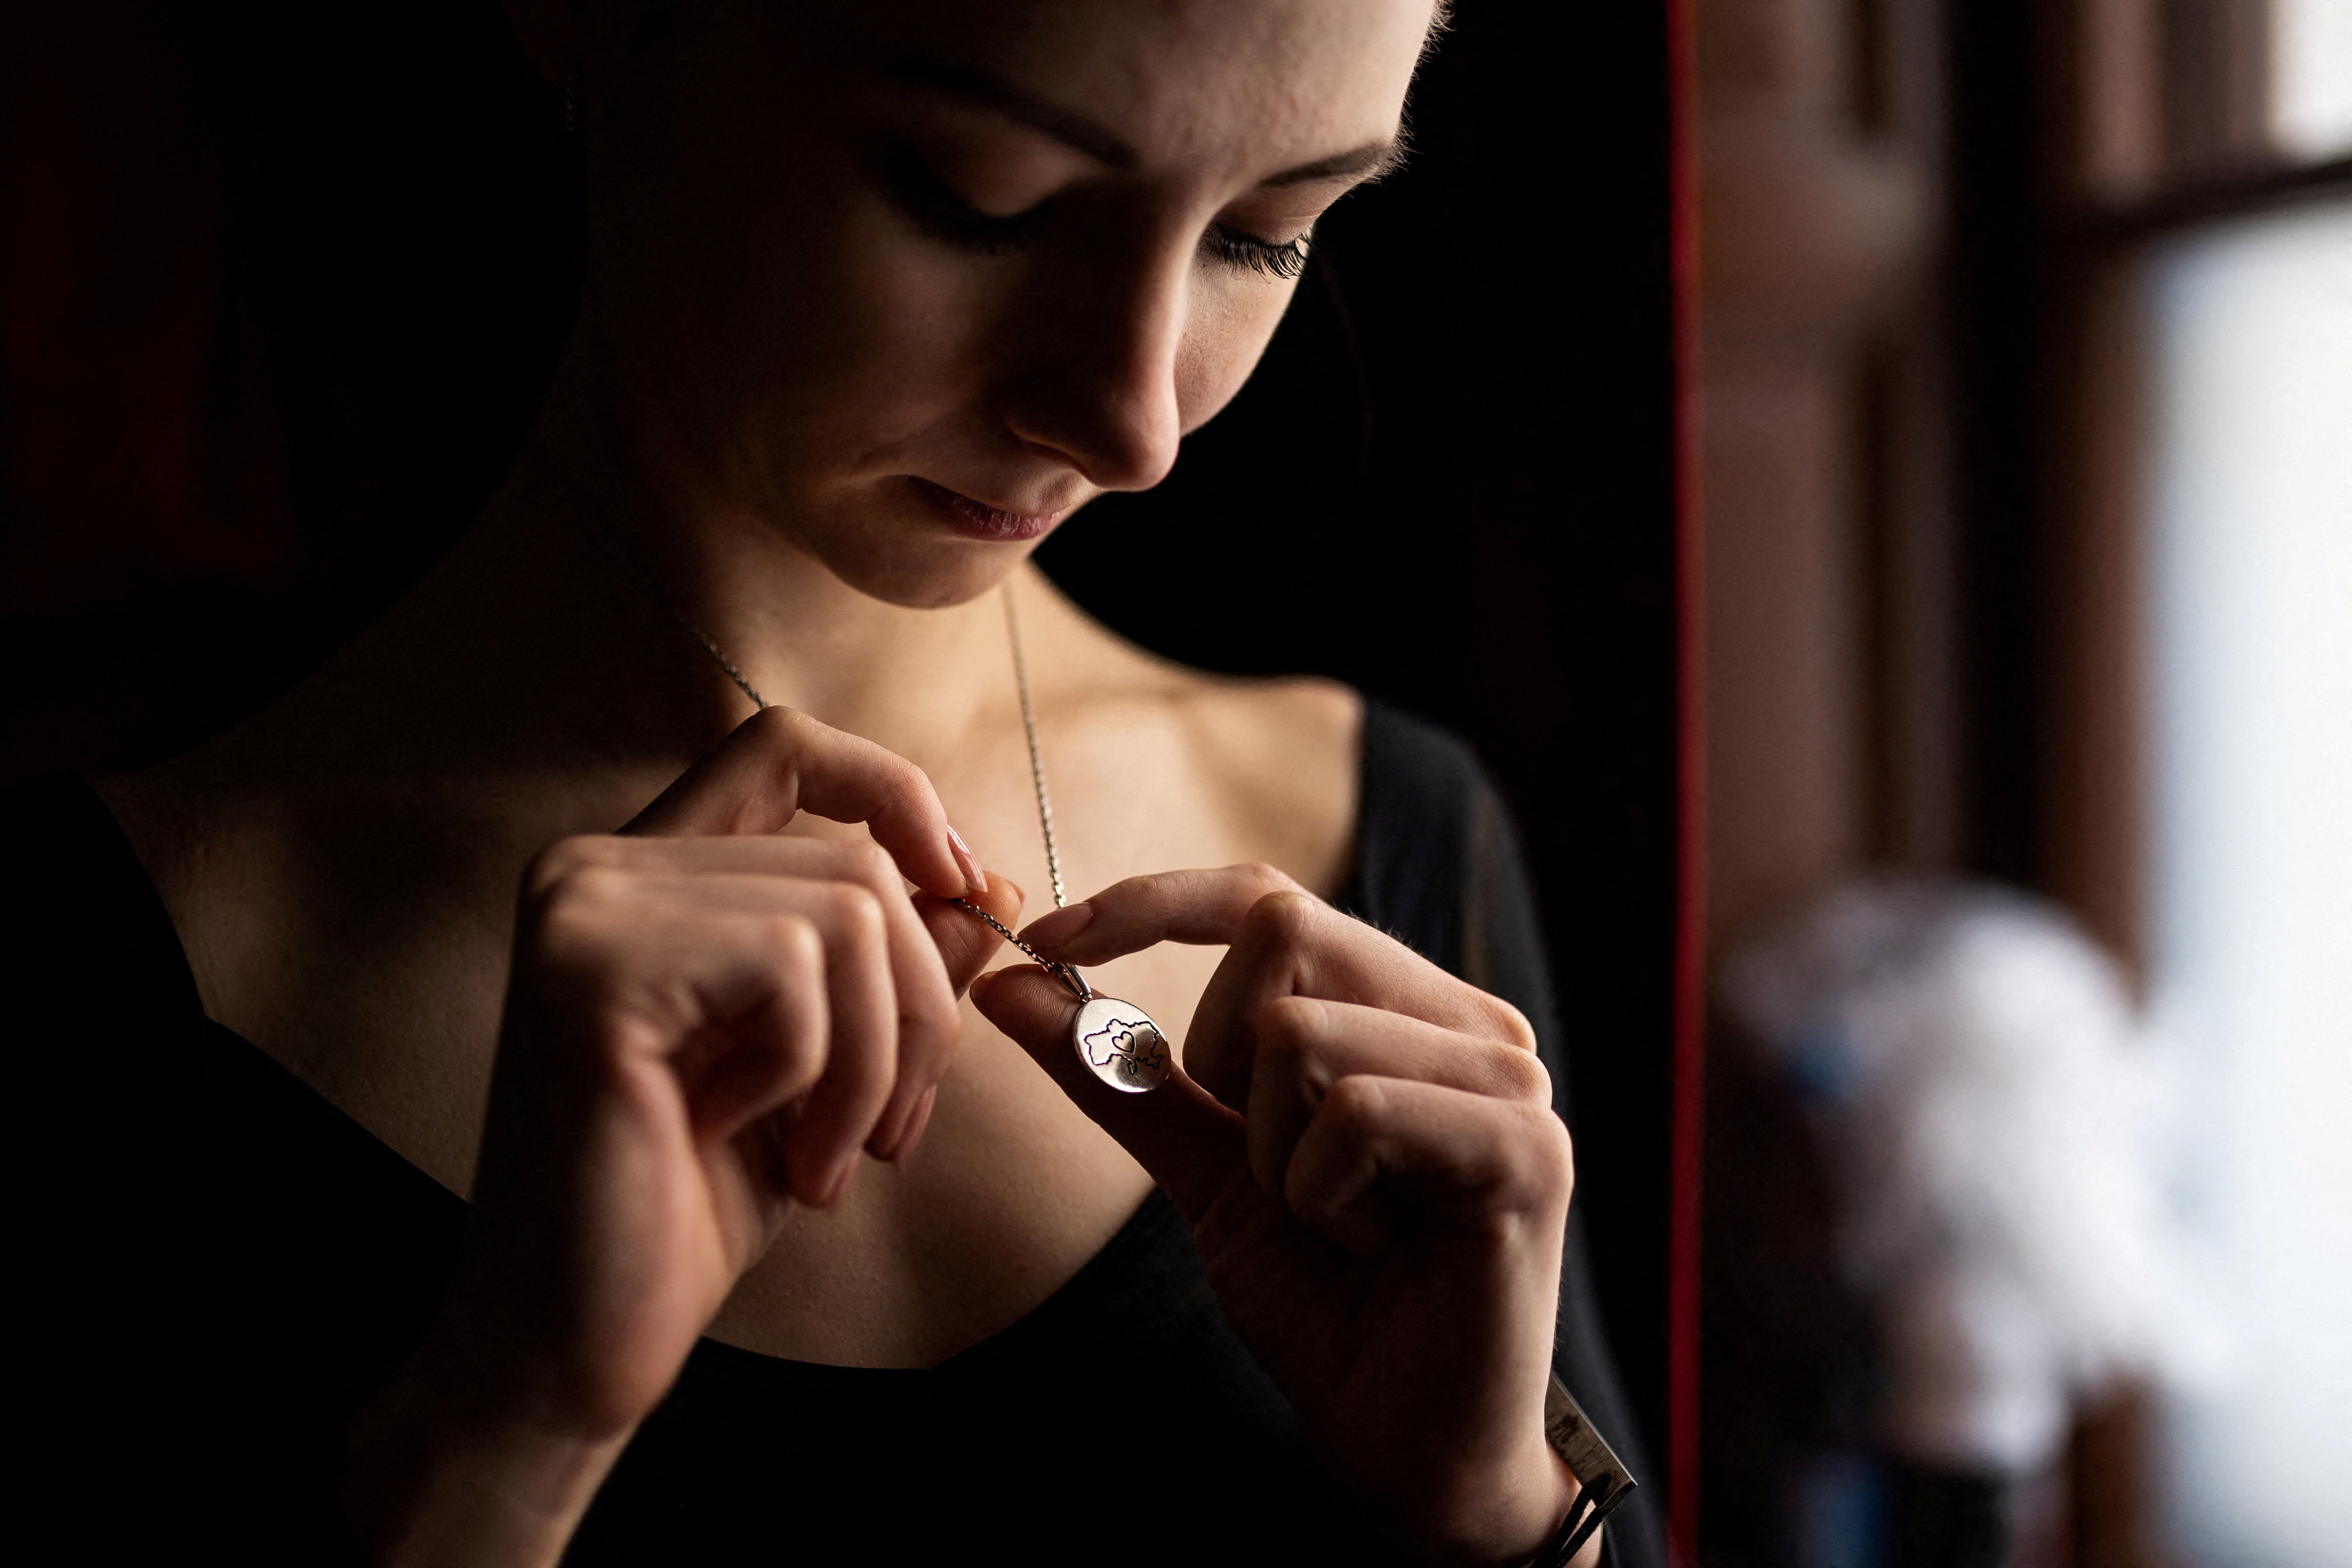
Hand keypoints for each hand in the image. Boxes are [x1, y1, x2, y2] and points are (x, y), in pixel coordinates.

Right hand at [346, 706, 1019, 1566]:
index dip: (895, 798)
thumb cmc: (686, 1207)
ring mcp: (585, 908)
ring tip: (823, 1159)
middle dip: (917, 1007)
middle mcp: (598, 868)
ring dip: (873, 1060)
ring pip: (844, 913)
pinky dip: (811, 1077)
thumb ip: (891, 971)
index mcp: (643, 876)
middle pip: (853, 859)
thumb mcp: (824, 1072)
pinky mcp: (591, 970)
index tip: (962, 895)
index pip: (786, 747)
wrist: (567, 1344)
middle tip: (887, 1134)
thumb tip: (989, 894)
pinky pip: (793, 972)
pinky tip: (742, 1145)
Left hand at [973, 866, 1586, 1566]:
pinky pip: (1355, 1111)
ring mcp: (1507, 1081)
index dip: (1150, 903)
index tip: (1045, 947)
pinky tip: (1363, 1241)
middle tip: (1262, 1159)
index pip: (1269, 896)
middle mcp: (1471, 1023)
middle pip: (1283, 928)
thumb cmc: (1324, 1301)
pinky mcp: (1524, 1148)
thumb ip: (1121, 1073)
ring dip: (1270, 1148)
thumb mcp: (1203, 1168)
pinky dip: (1318, 1189)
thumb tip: (1012, 984)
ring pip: (1303, 1032)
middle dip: (1219, 1051)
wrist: (1404, 1443)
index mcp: (1405, 1008)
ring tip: (1329, 1218)